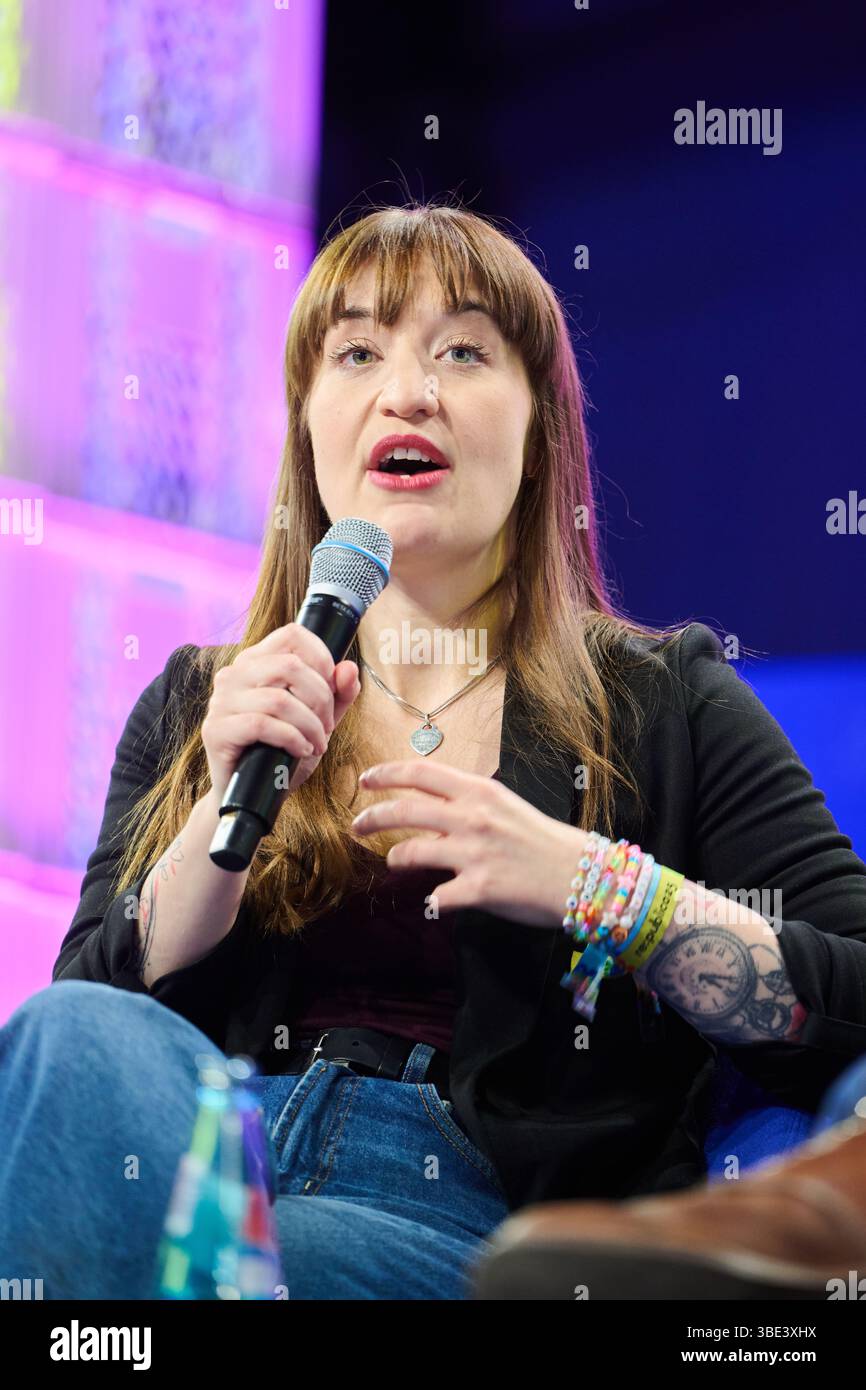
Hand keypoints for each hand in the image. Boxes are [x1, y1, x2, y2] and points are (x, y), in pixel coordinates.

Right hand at [201, 623, 360, 802]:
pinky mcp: (216, 730)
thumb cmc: (282, 752)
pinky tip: (301, 751)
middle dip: (322, 698)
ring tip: (317, 744)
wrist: (251, 794)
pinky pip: (261, 724)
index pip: (292, 634)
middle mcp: (234, 674)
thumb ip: (338, 695)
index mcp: (256, 661)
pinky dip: (291, 739)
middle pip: (291, 665)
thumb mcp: (318, 721)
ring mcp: (220, 701)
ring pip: (279, 699)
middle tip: (328, 727)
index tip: (333, 688)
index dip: (322, 657)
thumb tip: (349, 668)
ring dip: (310, 725)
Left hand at [351, 760, 588, 927]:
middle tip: (356, 825)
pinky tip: (436, 900)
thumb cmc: (544, 841)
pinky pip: (439, 896)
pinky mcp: (479, 889)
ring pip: (412, 851)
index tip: (365, 779)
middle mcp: (472, 818)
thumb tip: (434, 803)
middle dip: (372, 817)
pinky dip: (434, 900)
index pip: (420, 773)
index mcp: (479, 792)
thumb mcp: (506, 806)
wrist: (581, 875)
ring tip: (394, 861)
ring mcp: (474, 854)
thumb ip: (470, 803)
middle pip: (405, 810)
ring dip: (396, 857)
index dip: (386, 774)